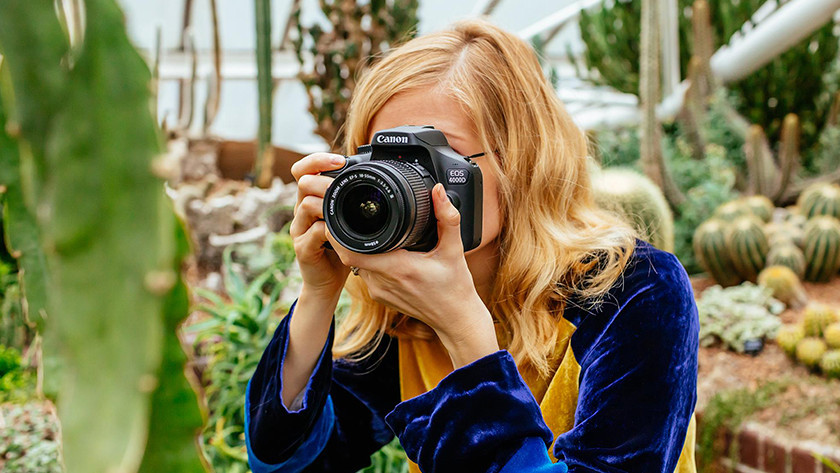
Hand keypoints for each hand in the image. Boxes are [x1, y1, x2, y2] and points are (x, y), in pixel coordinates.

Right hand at [290, 153, 350, 297]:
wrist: (327, 282)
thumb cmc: (340, 249)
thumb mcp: (348, 221)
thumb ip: (351, 202)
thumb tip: (375, 179)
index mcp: (312, 200)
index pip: (304, 170)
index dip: (318, 160)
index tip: (340, 159)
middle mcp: (301, 211)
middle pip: (302, 181)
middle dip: (323, 177)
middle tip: (342, 180)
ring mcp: (300, 230)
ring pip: (305, 204)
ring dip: (326, 203)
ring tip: (343, 207)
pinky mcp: (302, 248)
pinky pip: (313, 233)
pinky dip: (328, 230)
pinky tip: (340, 233)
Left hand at [326, 183, 498, 366]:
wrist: (455, 319)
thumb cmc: (455, 287)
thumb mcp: (455, 249)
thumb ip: (447, 218)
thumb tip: (438, 191)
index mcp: (397, 268)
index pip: (352, 252)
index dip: (338, 234)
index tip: (338, 216)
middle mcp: (382, 282)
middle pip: (350, 255)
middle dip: (347, 235)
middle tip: (350, 215)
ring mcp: (379, 292)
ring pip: (356, 264)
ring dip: (358, 248)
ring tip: (365, 229)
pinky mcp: (380, 297)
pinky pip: (365, 274)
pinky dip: (368, 260)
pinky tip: (380, 250)